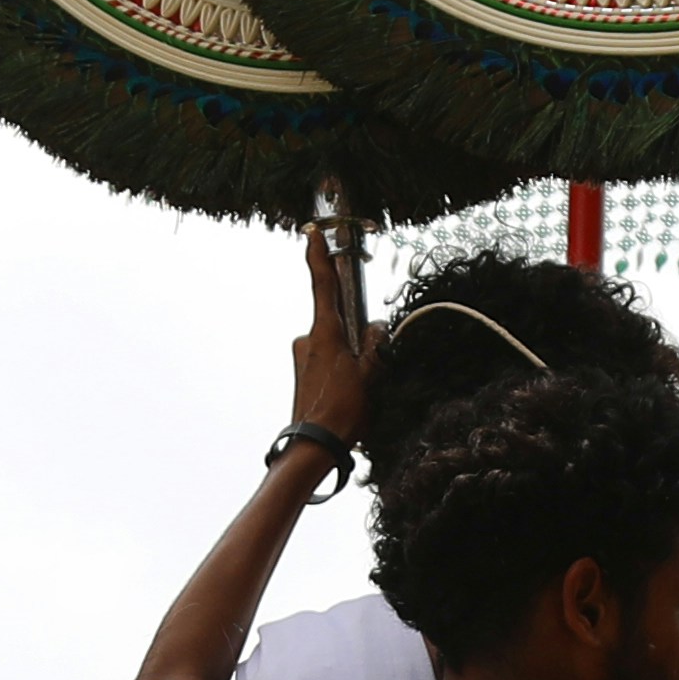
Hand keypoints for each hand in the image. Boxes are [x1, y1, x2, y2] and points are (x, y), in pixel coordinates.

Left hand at [284, 222, 373, 451]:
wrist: (313, 446)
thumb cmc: (343, 411)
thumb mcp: (371, 374)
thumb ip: (376, 344)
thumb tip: (377, 326)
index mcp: (324, 333)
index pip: (323, 285)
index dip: (318, 257)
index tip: (311, 233)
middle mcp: (307, 339)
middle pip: (338, 320)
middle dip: (357, 334)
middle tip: (366, 367)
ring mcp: (302, 356)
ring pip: (335, 343)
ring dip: (350, 356)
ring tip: (358, 389)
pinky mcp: (302, 372)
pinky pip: (328, 359)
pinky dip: (342, 368)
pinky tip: (349, 393)